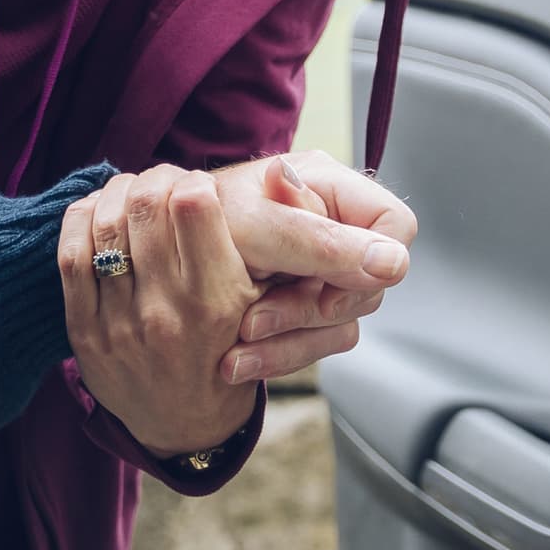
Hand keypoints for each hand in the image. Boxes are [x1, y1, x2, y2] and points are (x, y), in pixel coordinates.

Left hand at [62, 168, 259, 459]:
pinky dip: (83, 221)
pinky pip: (72, 256)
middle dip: (153, 179)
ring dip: (117, 193)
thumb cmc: (231, 352)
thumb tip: (278, 173)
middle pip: (146, 204)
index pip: (194, 204)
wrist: (186, 427)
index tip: (196, 187)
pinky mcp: (86, 333)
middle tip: (161, 184)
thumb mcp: (265, 302)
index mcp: (219, 300)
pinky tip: (99, 215)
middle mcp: (168, 311)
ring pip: (106, 224)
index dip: (192, 180)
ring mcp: (121, 323)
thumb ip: (271, 242)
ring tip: (132, 195)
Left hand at [214, 154, 417, 387]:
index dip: (371, 261)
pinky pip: (314, 340)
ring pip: (342, 320)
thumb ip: (318, 240)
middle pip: (369, 284)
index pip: (396, 225)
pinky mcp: (303, 304)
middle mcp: (333, 226)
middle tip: (256, 320)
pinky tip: (239, 359)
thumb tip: (394, 264)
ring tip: (237, 344)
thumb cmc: (198, 221)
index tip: (326, 287)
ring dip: (289, 340)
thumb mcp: (255, 227)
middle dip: (312, 310)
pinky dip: (276, 354)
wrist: (153, 262)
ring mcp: (321, 268)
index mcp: (331, 189)